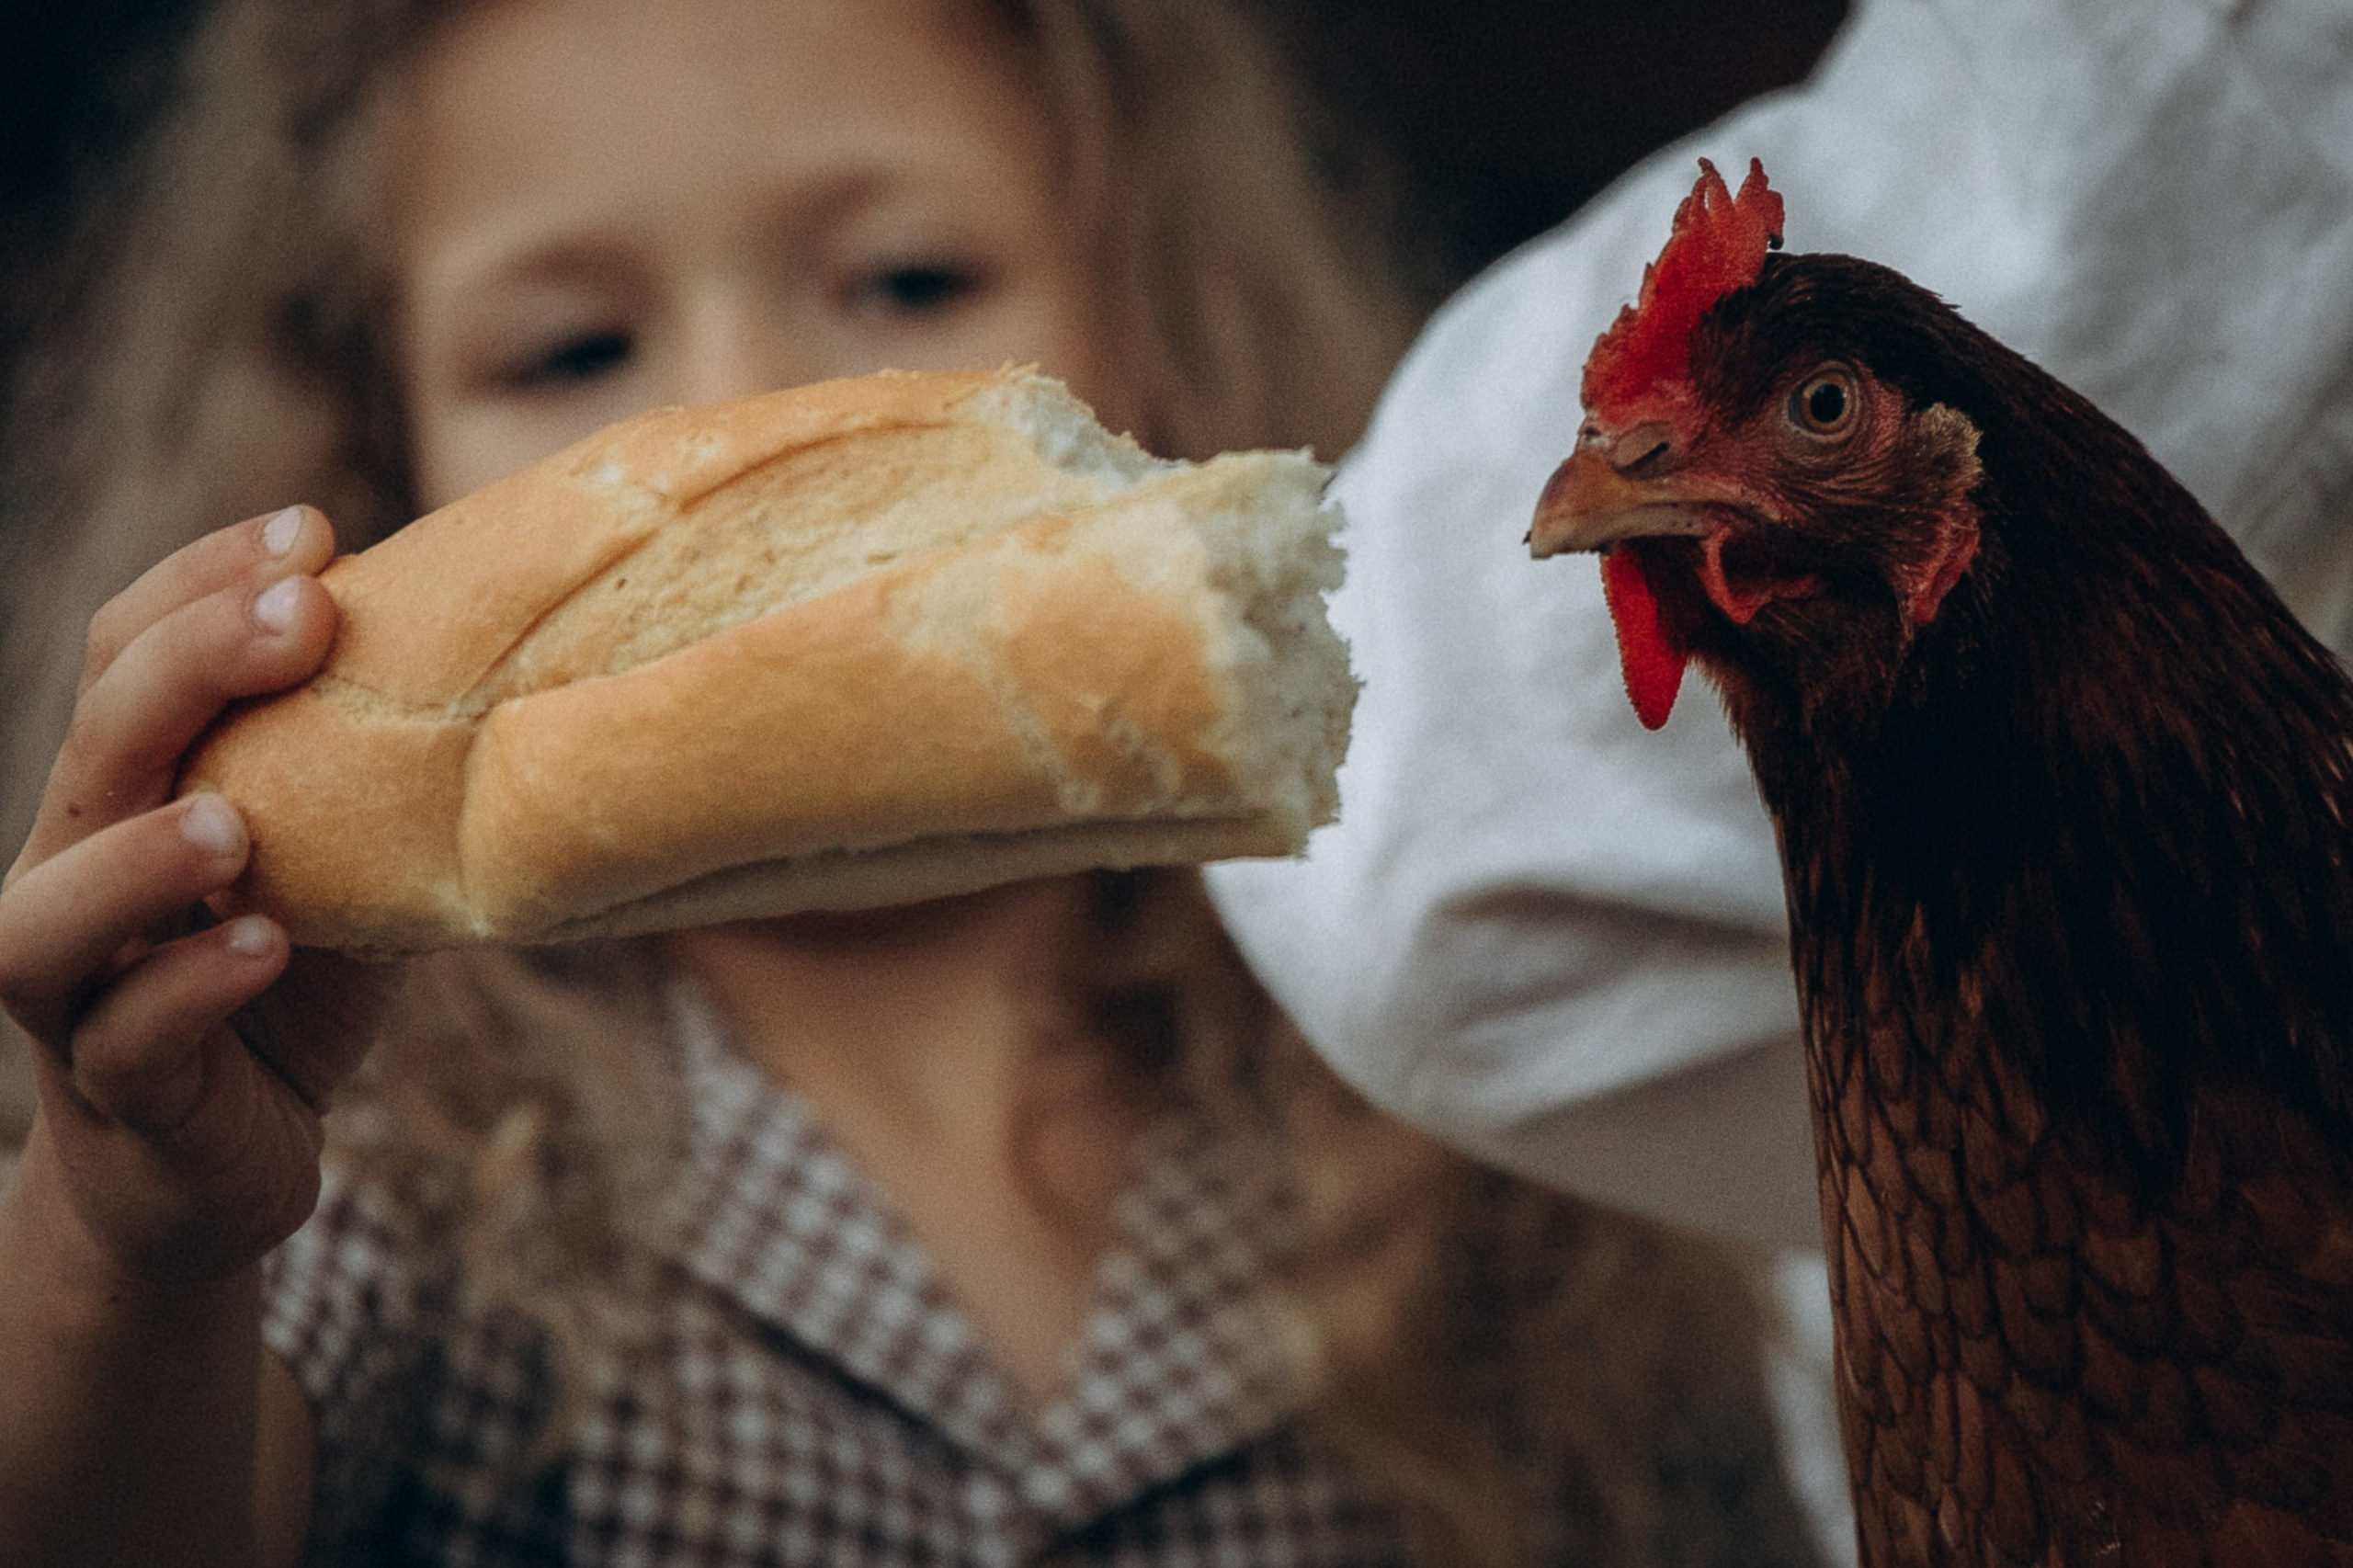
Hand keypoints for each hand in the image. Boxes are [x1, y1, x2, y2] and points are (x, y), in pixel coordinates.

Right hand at [0, 505, 370, 1281]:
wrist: (207, 1171)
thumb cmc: (280, 995)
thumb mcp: (340, 872)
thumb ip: (379, 787)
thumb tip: (516, 669)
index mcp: (132, 794)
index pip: (126, 654)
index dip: (202, 582)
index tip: (314, 528)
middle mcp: (78, 872)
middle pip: (94, 743)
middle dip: (191, 665)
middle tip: (303, 614)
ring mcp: (81, 991)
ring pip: (51, 909)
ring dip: (142, 849)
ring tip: (237, 816)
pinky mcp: (119, 1095)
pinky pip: (129, 1038)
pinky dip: (191, 987)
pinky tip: (265, 946)